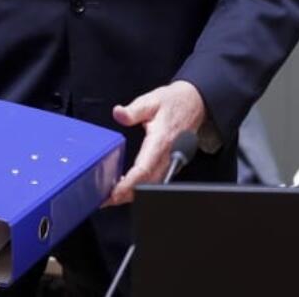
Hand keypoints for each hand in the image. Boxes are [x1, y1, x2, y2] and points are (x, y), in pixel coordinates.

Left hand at [106, 81, 205, 205]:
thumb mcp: (150, 100)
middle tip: (105, 198)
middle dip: (126, 195)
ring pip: (152, 185)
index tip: (114, 193)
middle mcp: (168, 155)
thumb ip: (133, 110)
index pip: (144, 169)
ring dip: (133, 193)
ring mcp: (171, 161)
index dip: (128, 184)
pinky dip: (142, 187)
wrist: (193, 102)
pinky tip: (128, 185)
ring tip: (113, 194)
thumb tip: (118, 113)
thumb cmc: (173, 102)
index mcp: (161, 140)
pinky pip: (157, 180)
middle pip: (147, 184)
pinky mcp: (172, 163)